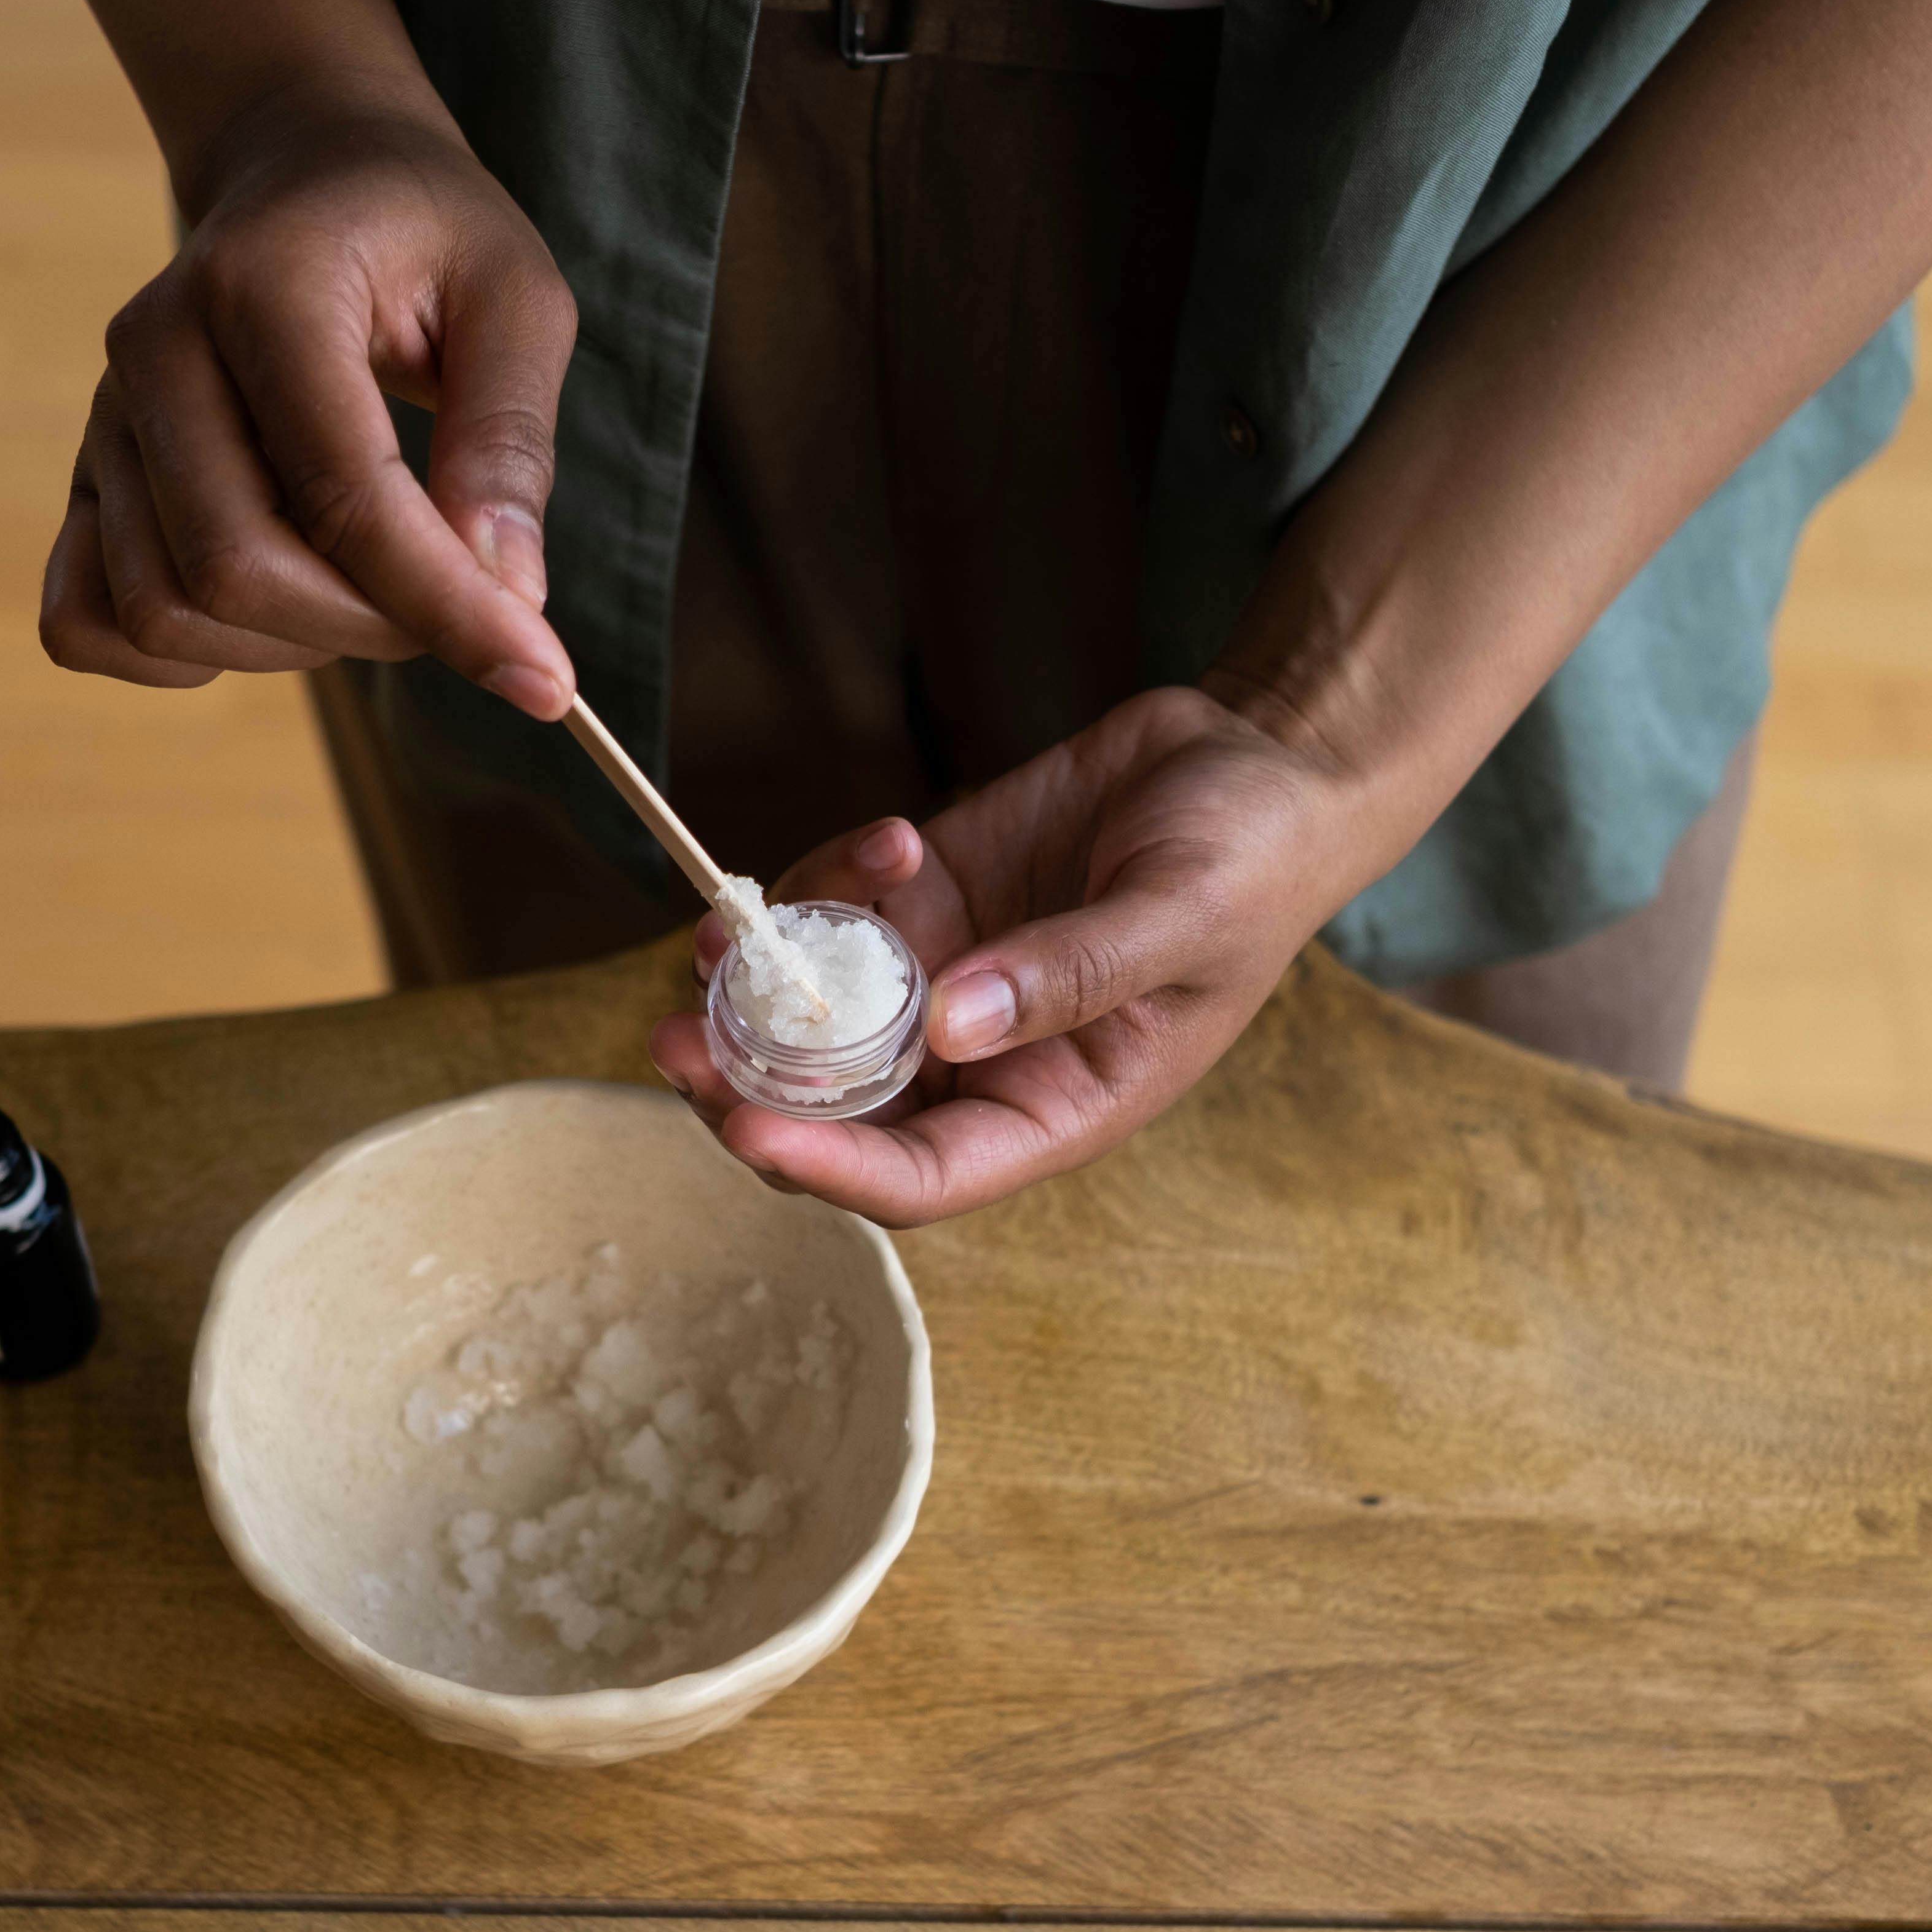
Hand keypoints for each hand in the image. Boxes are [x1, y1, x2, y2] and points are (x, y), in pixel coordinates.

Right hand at [38, 91, 577, 715]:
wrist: (309, 175)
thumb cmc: (422, 233)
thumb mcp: (516, 296)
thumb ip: (511, 439)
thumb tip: (510, 597)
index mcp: (263, 286)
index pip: (344, 495)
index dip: (448, 608)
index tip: (546, 681)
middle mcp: (156, 351)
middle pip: (235, 570)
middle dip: (371, 627)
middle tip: (462, 606)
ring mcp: (105, 419)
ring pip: (167, 611)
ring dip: (292, 645)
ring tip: (374, 587)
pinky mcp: (87, 477)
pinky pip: (87, 621)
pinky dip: (185, 654)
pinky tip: (273, 617)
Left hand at [647, 687, 1403, 1225]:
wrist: (1260, 752)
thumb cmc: (1255, 857)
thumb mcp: (1185, 916)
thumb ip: (1070, 974)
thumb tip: (954, 1021)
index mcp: (1058, 1106)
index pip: (924, 1179)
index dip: (832, 1170)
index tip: (748, 1132)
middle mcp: (987, 1060)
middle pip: (839, 1113)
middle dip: (746, 1088)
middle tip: (671, 1037)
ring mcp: (947, 976)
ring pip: (817, 1015)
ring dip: (759, 983)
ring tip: (730, 925)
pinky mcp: (928, 897)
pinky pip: (838, 911)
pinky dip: (830, 878)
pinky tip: (889, 836)